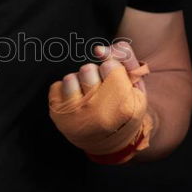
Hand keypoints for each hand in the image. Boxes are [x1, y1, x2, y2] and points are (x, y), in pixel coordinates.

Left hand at [48, 41, 152, 161]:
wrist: (108, 141)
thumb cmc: (124, 106)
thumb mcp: (136, 84)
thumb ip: (125, 57)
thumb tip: (98, 49)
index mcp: (122, 107)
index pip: (110, 66)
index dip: (112, 71)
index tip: (115, 84)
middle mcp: (96, 114)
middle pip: (88, 70)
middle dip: (95, 75)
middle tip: (101, 91)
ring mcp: (75, 117)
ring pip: (70, 78)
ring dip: (79, 83)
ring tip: (87, 95)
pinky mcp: (58, 117)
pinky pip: (56, 87)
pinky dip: (65, 91)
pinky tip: (76, 102)